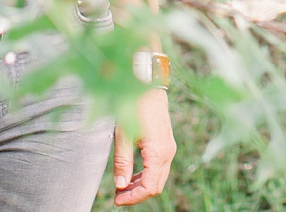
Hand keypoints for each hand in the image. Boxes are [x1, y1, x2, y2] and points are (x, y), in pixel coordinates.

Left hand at [112, 88, 175, 205]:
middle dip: (137, 194)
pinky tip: (132, 174)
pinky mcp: (166, 143)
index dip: (133, 197)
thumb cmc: (133, 106)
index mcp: (158, 153)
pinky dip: (146, 175)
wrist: (148, 84)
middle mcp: (168, 152)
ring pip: (158, 177)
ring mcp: (169, 147)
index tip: (117, 199)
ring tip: (122, 186)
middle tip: (118, 196)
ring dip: (141, 185)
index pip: (149, 187)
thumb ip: (122, 162)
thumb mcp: (123, 135)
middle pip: (156, 185)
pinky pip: (159, 167)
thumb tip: (120, 185)